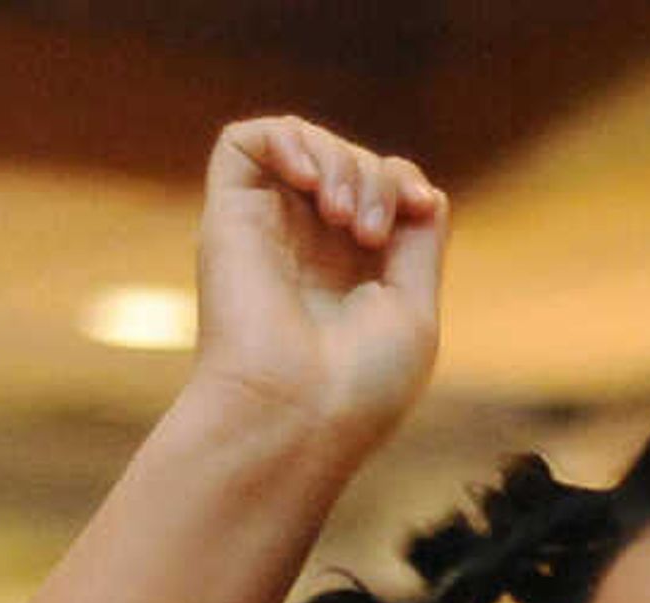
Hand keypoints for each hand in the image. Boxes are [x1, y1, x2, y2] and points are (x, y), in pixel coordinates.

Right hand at [189, 117, 445, 458]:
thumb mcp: (413, 309)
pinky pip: (245, 142)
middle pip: (349, 161)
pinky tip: (308, 178)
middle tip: (370, 232)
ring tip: (345, 217)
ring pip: (305, 145)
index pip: (379, 187)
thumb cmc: (357, 386)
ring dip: (340, 160)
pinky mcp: (227, 218)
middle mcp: (304, 249)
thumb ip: (419, 242)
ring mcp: (265, 231)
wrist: (295, 416)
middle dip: (375, 176)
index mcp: (349, 273)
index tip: (417, 208)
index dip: (402, 181)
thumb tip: (421, 189)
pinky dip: (285, 138)